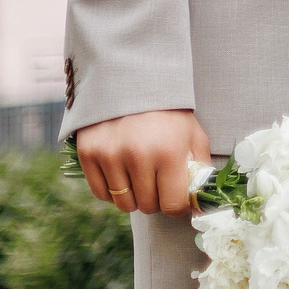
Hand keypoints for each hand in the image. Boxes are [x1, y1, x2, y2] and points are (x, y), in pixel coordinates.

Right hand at [75, 108, 210, 215]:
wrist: (133, 81)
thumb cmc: (169, 113)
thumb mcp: (194, 135)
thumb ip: (199, 170)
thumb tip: (200, 203)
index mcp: (169, 153)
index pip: (172, 205)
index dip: (178, 207)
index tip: (178, 200)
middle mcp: (138, 157)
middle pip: (147, 206)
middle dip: (156, 200)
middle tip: (159, 184)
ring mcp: (110, 156)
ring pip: (123, 203)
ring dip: (134, 197)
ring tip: (141, 178)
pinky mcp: (88, 154)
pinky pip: (100, 193)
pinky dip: (112, 191)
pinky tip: (122, 175)